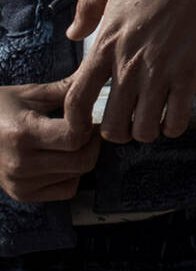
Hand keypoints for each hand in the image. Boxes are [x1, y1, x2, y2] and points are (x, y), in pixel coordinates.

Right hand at [0, 79, 99, 202]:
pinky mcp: (21, 194)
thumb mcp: (30, 93)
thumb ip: (66, 89)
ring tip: (72, 140)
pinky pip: (66, 190)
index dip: (89, 124)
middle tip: (88, 127)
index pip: (75, 137)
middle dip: (93, 142)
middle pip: (82, 160)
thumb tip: (100, 75)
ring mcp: (20, 183)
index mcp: (23, 133)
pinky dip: (72, 175)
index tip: (86, 114)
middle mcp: (20, 163)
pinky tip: (63, 158)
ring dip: (83, 157)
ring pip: (77, 175)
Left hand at [64, 0, 195, 144]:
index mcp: (105, 46)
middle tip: (127, 119)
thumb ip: (86, 8)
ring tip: (153, 118)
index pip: (76, 100)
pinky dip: (174, 126)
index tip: (83, 126)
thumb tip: (73, 34)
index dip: (75, 123)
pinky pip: (177, 120)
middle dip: (117, 131)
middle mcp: (129, 67)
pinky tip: (176, 114)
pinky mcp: (190, 75)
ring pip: (144, 129)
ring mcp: (160, 74)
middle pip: (111, 126)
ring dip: (147, 130)